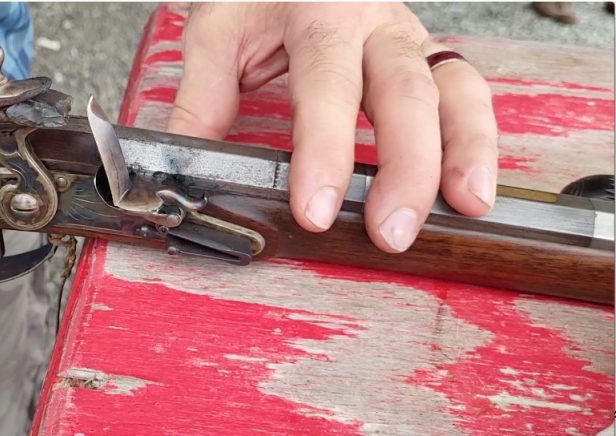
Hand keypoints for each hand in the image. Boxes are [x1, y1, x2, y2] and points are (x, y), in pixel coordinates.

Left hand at [168, 3, 497, 253]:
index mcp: (319, 9)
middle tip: (390, 231)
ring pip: (452, 89)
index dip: (324, 150)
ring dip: (462, 152)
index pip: (326, 85)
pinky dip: (477, 138)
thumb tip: (185, 167)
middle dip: (404, 168)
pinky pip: (466, 90)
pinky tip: (473, 185)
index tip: (315, 209)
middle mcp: (374, 22)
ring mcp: (407, 37)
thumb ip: (203, 97)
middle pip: (403, 92)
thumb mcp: (219, 29)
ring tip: (467, 207)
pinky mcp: (425, 54)